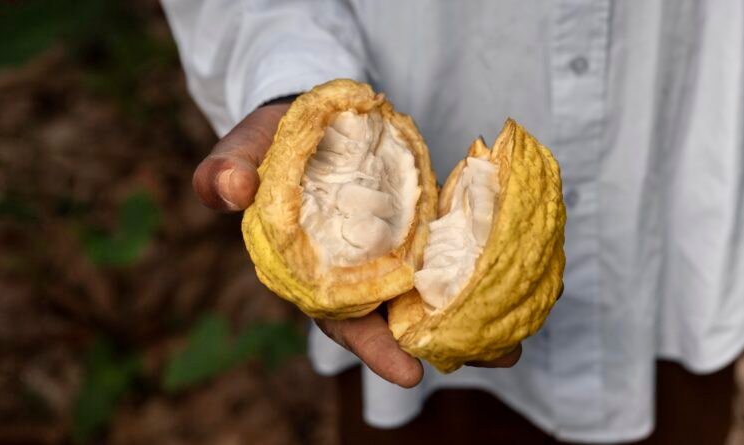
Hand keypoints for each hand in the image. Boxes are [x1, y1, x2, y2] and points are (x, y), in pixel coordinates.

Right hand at [193, 102, 521, 388]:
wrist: (301, 118)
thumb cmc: (268, 144)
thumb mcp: (242, 150)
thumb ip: (227, 169)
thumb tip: (229, 187)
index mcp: (308, 271)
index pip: (339, 321)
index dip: (371, 348)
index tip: (408, 373)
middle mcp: (353, 272)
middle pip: (397, 320)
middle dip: (443, 343)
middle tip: (498, 355)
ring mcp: (385, 250)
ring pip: (426, 294)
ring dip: (469, 315)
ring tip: (516, 336)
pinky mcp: (410, 226)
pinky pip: (443, 252)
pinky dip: (472, 267)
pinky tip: (511, 275)